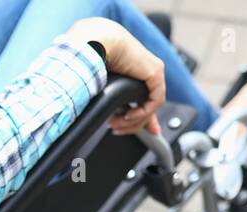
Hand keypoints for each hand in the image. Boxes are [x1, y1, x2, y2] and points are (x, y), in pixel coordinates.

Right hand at [66, 18, 164, 135]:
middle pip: (147, 108)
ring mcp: (152, 72)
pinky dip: (142, 113)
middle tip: (117, 130)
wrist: (96, 43)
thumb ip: (108, 104)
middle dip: (133, 125)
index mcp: (132, 74)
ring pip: (151, 107)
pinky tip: (128, 115)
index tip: (140, 133)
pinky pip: (155, 101)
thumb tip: (103, 117)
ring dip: (133, 121)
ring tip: (117, 123)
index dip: (141, 119)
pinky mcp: (155, 72)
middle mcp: (144, 72)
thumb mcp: (101, 88)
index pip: (144, 100)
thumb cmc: (91, 59)